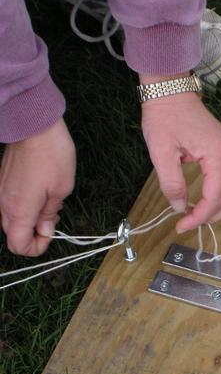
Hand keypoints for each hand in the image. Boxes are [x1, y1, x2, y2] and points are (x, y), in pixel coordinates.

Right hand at [0, 119, 75, 255]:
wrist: (34, 125)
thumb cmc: (52, 155)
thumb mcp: (61, 189)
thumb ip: (50, 214)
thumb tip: (45, 230)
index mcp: (19, 210)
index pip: (18, 245)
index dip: (37, 248)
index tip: (51, 235)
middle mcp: (4, 205)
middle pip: (13, 235)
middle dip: (33, 235)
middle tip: (52, 221)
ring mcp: (0, 192)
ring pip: (10, 219)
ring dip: (29, 221)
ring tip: (49, 206)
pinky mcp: (2, 181)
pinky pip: (10, 204)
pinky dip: (24, 207)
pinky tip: (40, 194)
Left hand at [140, 73, 220, 232]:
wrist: (171, 91)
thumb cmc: (165, 117)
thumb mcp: (161, 152)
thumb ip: (172, 183)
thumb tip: (180, 206)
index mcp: (219, 155)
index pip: (215, 197)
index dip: (199, 216)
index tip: (180, 224)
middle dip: (214, 216)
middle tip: (191, 223)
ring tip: (202, 214)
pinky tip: (210, 198)